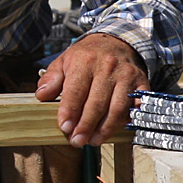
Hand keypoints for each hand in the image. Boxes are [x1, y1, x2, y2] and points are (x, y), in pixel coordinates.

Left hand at [36, 32, 146, 146]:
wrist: (115, 42)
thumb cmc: (86, 56)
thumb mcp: (64, 61)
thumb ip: (51, 78)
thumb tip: (41, 95)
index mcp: (84, 61)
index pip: (76, 90)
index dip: (70, 111)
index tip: (64, 127)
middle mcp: (107, 67)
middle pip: (97, 103)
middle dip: (86, 125)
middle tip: (77, 140)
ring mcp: (127, 76)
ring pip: (117, 108)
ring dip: (105, 128)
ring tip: (93, 141)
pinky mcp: (142, 84)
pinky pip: (135, 107)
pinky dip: (126, 120)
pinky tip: (116, 131)